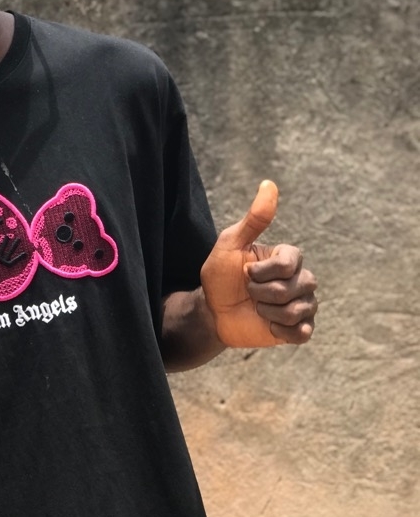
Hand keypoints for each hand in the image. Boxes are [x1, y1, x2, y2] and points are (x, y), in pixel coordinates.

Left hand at [200, 181, 317, 347]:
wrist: (212, 312)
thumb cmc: (220, 274)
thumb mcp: (231, 243)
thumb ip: (254, 218)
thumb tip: (269, 184)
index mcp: (287, 256)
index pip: (290, 262)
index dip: (264, 272)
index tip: (245, 272)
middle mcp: (300, 278)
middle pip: (296, 287)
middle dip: (263, 292)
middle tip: (249, 291)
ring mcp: (303, 304)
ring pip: (298, 310)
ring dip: (268, 311)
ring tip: (257, 307)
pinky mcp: (299, 329)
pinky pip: (303, 332)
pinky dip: (281, 330)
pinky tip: (267, 325)